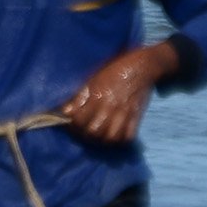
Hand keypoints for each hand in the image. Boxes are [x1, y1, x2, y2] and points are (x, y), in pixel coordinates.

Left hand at [59, 44, 177, 146]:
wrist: (142, 66)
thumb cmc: (113, 71)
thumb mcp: (92, 80)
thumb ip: (79, 97)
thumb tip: (64, 111)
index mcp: (96, 95)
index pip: (78, 118)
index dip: (71, 124)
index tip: (68, 123)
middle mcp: (110, 106)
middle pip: (93, 131)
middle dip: (84, 134)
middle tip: (81, 131)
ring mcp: (124, 112)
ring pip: (110, 137)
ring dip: (101, 139)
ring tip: (97, 136)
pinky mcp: (136, 116)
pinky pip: (128, 135)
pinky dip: (120, 139)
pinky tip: (113, 135)